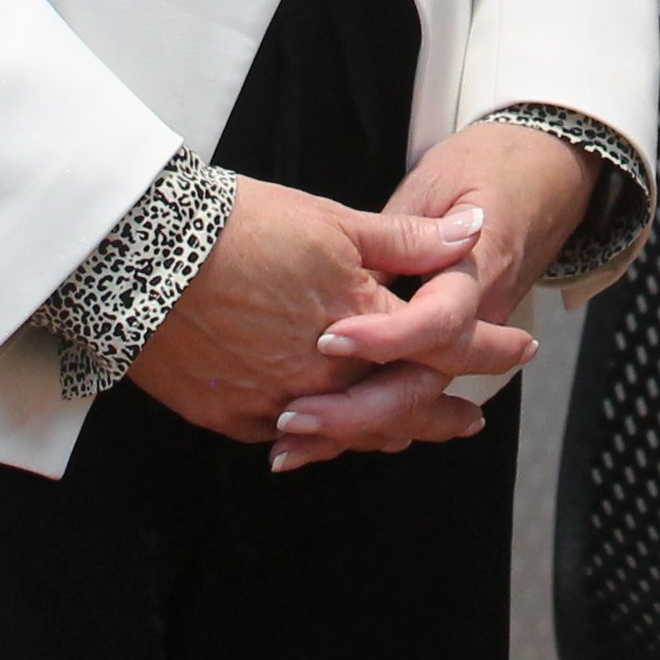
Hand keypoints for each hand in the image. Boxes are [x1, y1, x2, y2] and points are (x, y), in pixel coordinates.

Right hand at [129, 179, 483, 446]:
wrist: (140, 256)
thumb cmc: (236, 227)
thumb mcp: (330, 221)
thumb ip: (405, 241)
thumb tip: (471, 235)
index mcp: (360, 320)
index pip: (444, 344)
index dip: (488, 349)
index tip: (519, 348)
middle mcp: (326, 373)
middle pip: (402, 404)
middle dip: (440, 413)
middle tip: (468, 420)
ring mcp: (277, 401)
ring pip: (349, 431)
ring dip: (385, 430)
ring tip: (410, 432)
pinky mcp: (230, 416)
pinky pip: (291, 438)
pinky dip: (318, 436)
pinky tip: (330, 432)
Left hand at [273, 122, 593, 469]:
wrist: (546, 175)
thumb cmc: (489, 168)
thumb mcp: (442, 179)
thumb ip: (402, 230)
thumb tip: (361, 269)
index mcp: (478, 272)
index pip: (438, 322)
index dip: (385, 338)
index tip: (332, 339)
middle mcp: (477, 318)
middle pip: (424, 383)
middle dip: (359, 409)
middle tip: (295, 414)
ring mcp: (466, 341)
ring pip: (414, 404)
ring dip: (353, 429)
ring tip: (289, 443)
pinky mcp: (448, 348)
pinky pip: (410, 398)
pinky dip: (363, 425)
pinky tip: (314, 442)